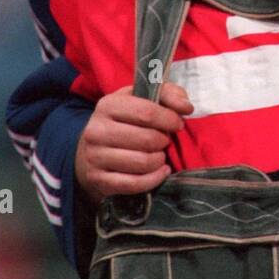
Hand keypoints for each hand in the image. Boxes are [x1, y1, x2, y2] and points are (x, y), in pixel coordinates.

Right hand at [75, 83, 192, 202]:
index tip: (178, 124)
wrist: (91, 151)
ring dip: (159, 160)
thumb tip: (186, 107)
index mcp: (108, 105)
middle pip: (146, 139)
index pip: (146, 112)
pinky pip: (134, 184)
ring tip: (160, 154)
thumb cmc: (126, 121)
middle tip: (165, 141)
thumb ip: (168, 94)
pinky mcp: (99, 180)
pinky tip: (160, 171)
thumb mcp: (142, 99)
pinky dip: (154, 179)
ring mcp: (95, 157)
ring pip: (142, 162)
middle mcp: (97, 130)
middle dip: (164, 141)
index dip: (169, 119)